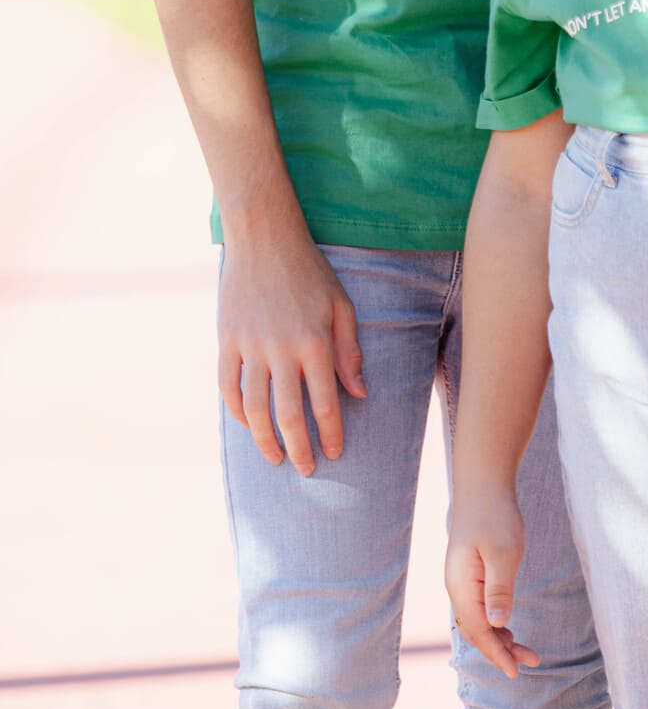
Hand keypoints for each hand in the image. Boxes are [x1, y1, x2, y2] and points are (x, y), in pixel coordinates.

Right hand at [218, 228, 366, 473]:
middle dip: (299, 448)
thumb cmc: (309, 271)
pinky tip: (248, 424)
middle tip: (306, 470)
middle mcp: (282, 349)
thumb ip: (349, 350)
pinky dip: (236, 411)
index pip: (326, 402)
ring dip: (264, 439)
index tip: (334, 453)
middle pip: (288, 414)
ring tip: (275, 457)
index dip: (331, 433)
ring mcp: (250, 346)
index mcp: (315, 341)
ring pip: (254, 408)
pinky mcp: (227, 340)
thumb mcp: (341, 304)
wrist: (264, 238)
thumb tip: (360, 393)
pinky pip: (228, 386)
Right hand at [446, 487, 539, 678]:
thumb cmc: (495, 515)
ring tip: (526, 651)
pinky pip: (480, 608)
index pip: (478, 632)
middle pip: (476, 632)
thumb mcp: (503, 552)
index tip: (516, 671)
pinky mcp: (471, 574)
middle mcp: (457, 588)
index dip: (496, 654)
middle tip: (531, 661)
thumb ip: (499, 590)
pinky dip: (495, 623)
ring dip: (500, 638)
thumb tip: (498, 625)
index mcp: (461, 586)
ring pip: (478, 622)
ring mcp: (462, 582)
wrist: (483, 485)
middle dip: (500, 651)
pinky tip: (510, 628)